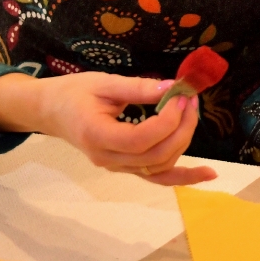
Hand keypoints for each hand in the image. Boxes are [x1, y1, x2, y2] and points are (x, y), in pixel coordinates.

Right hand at [0, 71, 216, 185]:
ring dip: (183, 141)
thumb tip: (172, 87)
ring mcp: (117, 167)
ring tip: (191, 113)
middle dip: (181, 128)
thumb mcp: (104, 83)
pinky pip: (157, 177)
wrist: (52, 111)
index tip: (179, 96)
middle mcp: (108, 158)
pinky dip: (183, 177)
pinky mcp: (126, 167)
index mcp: (97, 135)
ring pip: (160, 167)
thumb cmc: (74, 93)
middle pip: (156, 156)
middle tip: (189, 100)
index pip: (141, 139)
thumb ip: (139, 87)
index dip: (167, 120)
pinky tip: (208, 174)